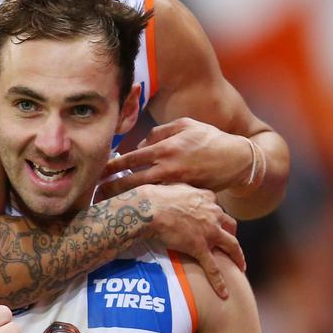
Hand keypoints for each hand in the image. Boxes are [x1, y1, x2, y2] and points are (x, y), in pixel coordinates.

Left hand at [99, 118, 253, 196]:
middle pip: (133, 181)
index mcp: (166, 148)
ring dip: (127, 199)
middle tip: (96, 195)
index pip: (131, 158)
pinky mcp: (185, 195)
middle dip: (112, 189)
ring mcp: (177, 184)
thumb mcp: (186, 125)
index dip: (112, 166)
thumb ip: (160, 132)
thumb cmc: (210, 138)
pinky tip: (137, 207)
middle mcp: (169, 167)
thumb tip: (141, 144)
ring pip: (145, 194)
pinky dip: (148, 203)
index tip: (98, 172)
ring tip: (111, 205)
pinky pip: (162, 199)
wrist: (236, 160)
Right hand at [125, 183, 244, 298]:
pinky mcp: (200, 247)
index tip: (214, 221)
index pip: (218, 208)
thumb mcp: (176, 186)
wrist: (151, 208)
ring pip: (232, 245)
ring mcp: (209, 232)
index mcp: (207, 198)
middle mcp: (213, 214)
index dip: (217, 216)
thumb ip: (184, 189)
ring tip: (241, 266)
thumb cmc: (158, 196)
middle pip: (230, 225)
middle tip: (231, 244)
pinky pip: (213, 267)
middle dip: (232, 234)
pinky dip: (219, 281)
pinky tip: (224, 293)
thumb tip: (179, 191)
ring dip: (238, 256)